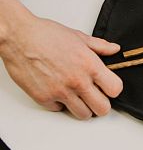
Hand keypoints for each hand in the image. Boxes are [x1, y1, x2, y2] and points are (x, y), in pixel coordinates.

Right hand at [0, 11, 122, 119]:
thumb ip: (100, 46)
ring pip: (83, 114)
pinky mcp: (44, 98)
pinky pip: (59, 110)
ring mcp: (60, 92)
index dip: (113, 89)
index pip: (115, 89)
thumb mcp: (79, 37)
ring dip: (83, 107)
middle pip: (102, 109)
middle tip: (96, 96)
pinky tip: (59, 91)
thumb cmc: (46, 35)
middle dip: (101, 104)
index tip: (109, 86)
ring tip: (79, 96)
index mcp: (90, 65)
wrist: (19, 37)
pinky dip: (61, 104)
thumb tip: (114, 49)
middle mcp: (77, 81)